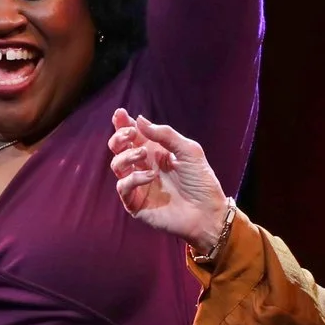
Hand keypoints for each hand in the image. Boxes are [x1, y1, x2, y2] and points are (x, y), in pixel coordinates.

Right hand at [109, 109, 229, 248]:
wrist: (207, 212)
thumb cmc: (201, 181)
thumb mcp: (189, 150)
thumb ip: (165, 135)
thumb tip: (139, 120)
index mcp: (155, 152)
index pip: (133, 135)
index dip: (123, 124)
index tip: (120, 113)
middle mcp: (143, 166)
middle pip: (119, 148)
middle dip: (119, 138)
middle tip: (130, 134)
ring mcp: (139, 185)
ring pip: (117, 165)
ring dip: (126, 156)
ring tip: (144, 154)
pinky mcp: (136, 203)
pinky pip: (123, 187)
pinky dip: (134, 178)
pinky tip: (150, 176)